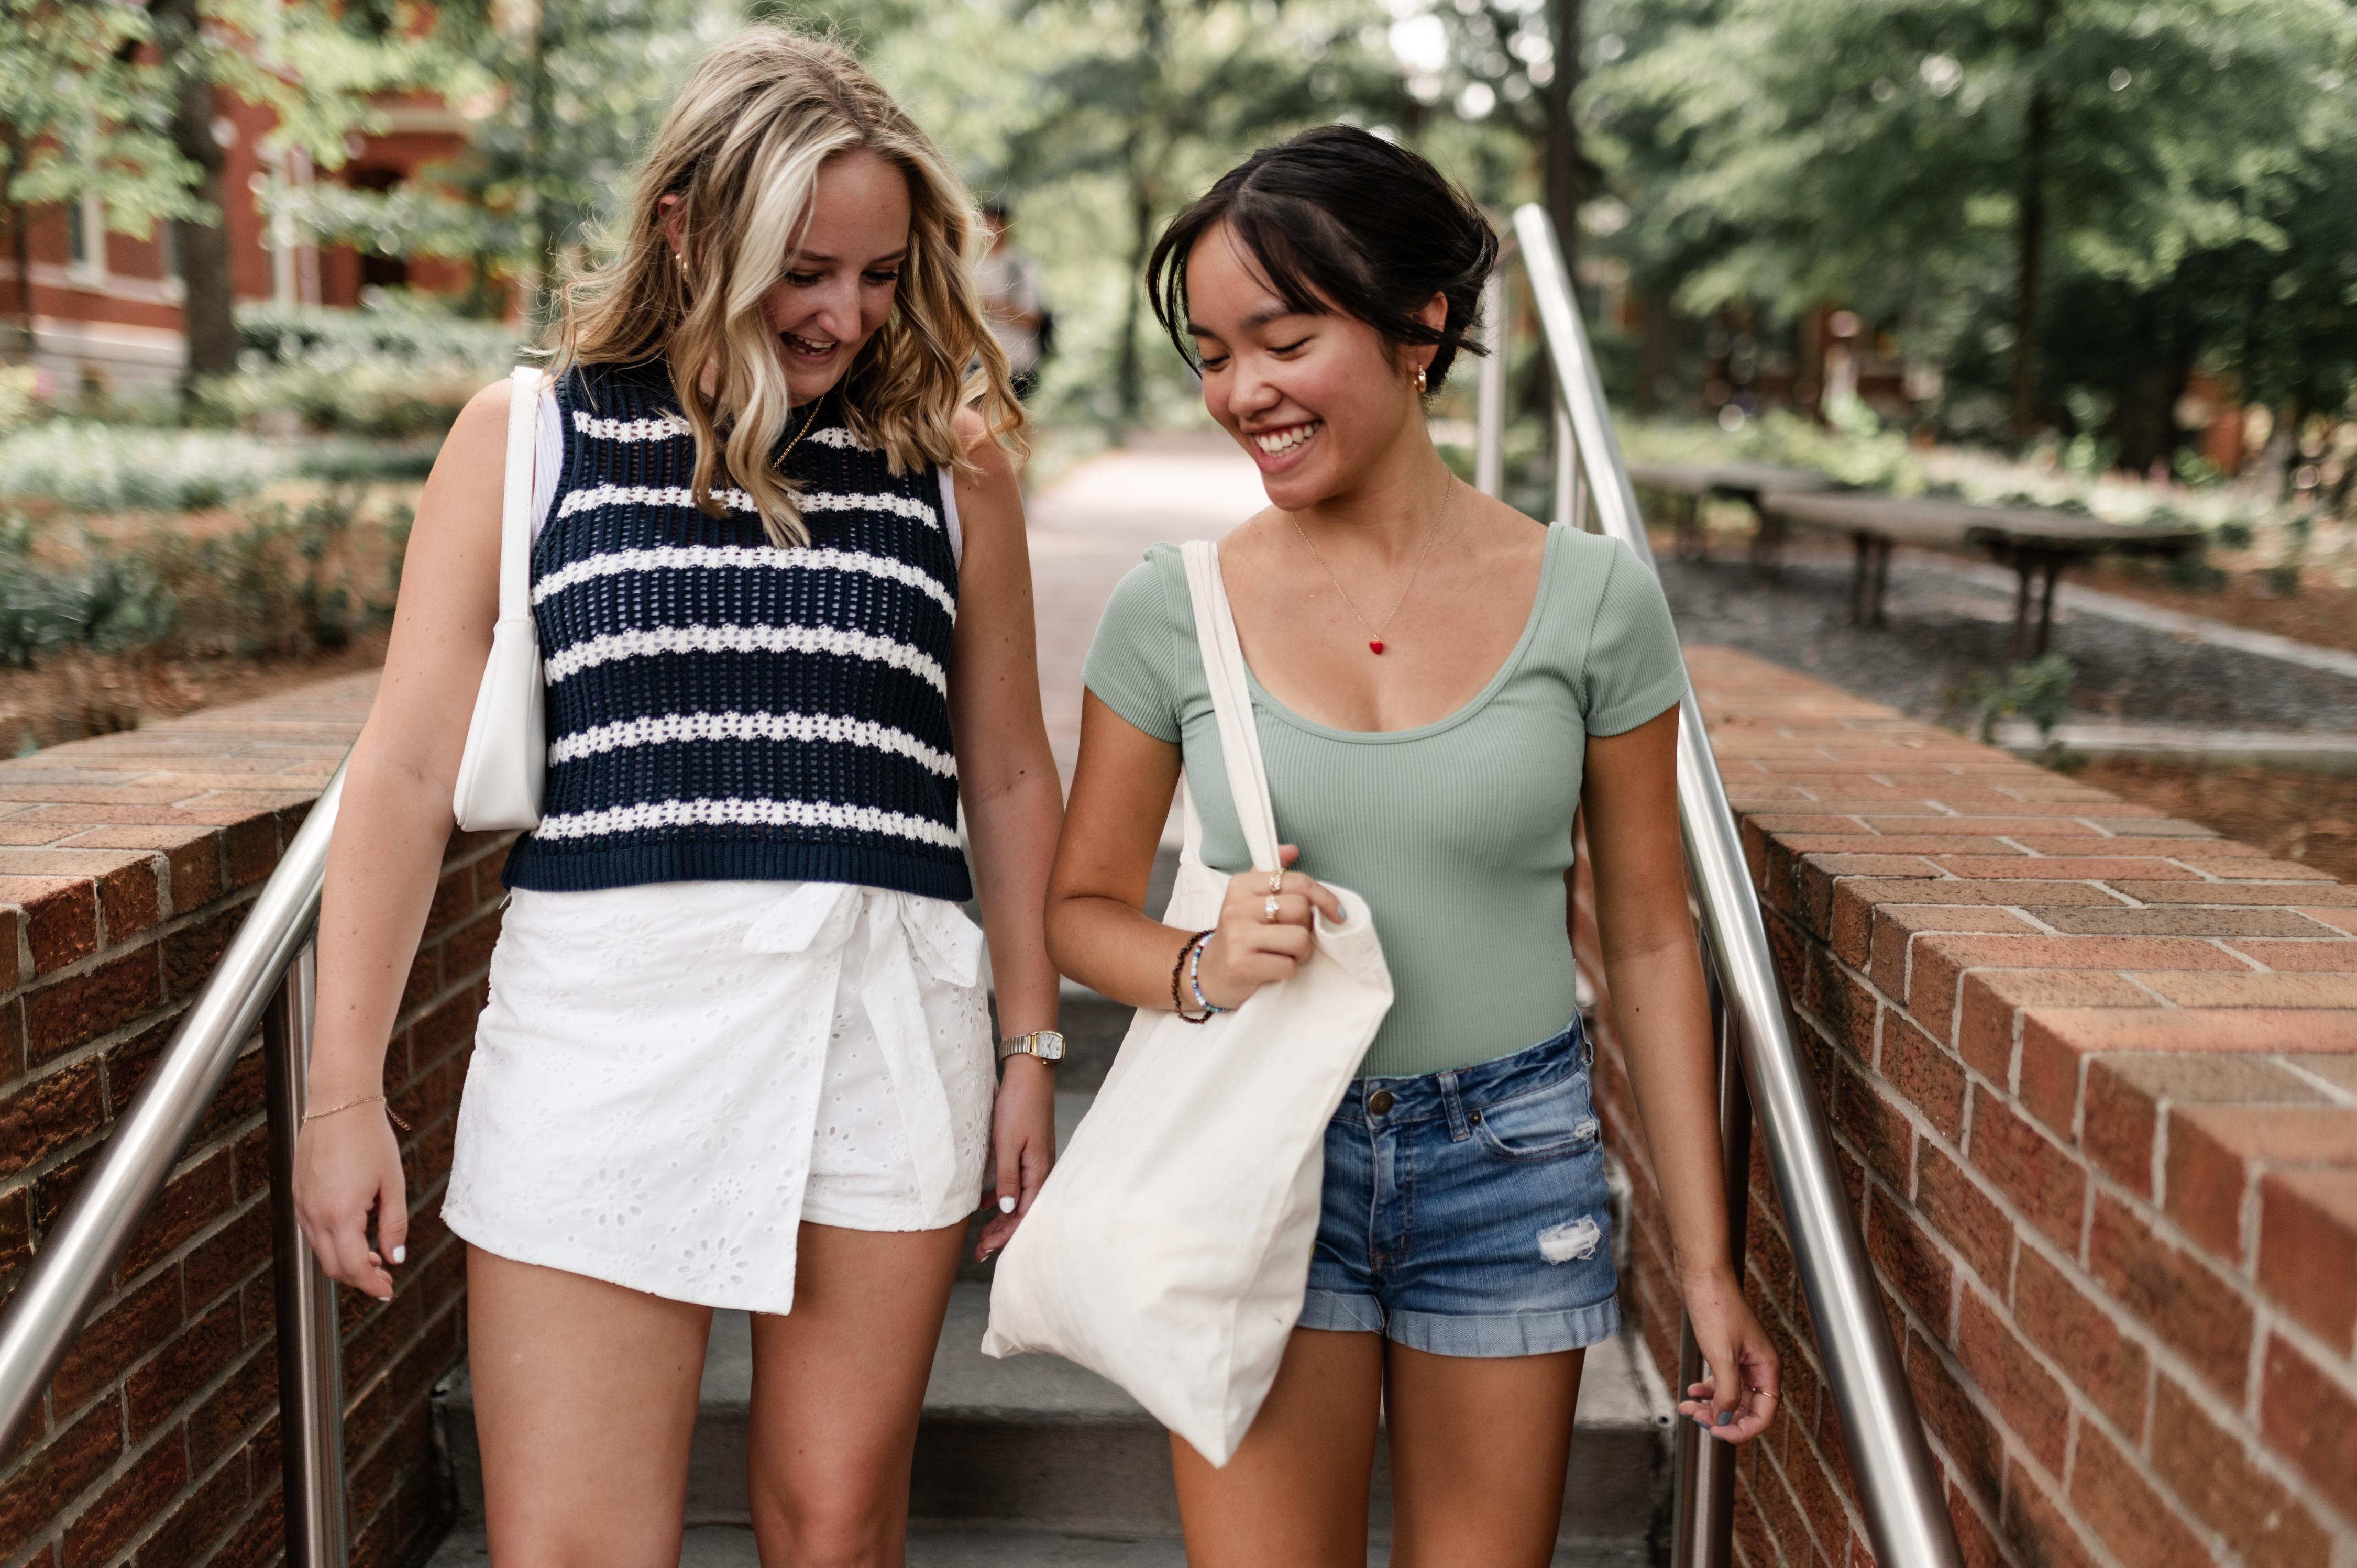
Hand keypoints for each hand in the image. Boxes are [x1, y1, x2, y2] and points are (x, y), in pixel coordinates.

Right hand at [293, 1103, 408, 1300]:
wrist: (340, 1103)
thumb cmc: (369, 1138)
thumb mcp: (392, 1183)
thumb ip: (394, 1224)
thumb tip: (395, 1257)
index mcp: (340, 1214)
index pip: (353, 1267)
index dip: (371, 1284)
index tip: (386, 1291)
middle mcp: (314, 1213)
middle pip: (332, 1266)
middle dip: (358, 1278)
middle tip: (383, 1278)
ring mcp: (302, 1204)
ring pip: (319, 1250)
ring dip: (343, 1261)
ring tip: (373, 1258)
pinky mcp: (297, 1193)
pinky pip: (310, 1230)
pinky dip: (330, 1241)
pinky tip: (352, 1234)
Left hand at [975, 1054, 1054, 1260]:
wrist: (1028, 1074)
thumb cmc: (1018, 1106)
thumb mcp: (1007, 1144)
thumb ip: (1007, 1179)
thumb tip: (1006, 1210)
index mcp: (1039, 1171)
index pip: (1024, 1215)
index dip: (1005, 1235)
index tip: (986, 1249)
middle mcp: (1040, 1170)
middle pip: (1022, 1211)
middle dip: (1001, 1233)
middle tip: (980, 1252)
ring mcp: (1034, 1161)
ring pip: (1017, 1199)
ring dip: (1000, 1219)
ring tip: (982, 1235)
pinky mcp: (1026, 1152)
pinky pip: (1015, 1183)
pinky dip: (999, 1197)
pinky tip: (985, 1204)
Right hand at [1194, 846, 1343, 1011]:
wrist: (1212, 973)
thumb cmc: (1241, 934)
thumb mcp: (1251, 899)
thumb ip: (1273, 874)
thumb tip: (1292, 850)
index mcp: (1242, 885)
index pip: (1298, 882)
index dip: (1324, 898)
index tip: (1336, 912)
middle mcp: (1237, 907)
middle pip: (1301, 910)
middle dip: (1305, 928)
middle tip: (1291, 937)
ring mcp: (1238, 936)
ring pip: (1299, 938)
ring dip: (1300, 952)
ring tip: (1283, 953)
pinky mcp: (1242, 964)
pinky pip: (1287, 965)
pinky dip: (1287, 970)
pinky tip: (1272, 968)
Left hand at [1673, 1265, 1778, 1442]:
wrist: (1703, 1277)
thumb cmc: (1717, 1307)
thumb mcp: (1722, 1356)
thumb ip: (1726, 1392)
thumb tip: (1724, 1420)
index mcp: (1768, 1369)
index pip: (1764, 1415)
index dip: (1742, 1429)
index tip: (1717, 1432)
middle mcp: (1759, 1367)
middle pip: (1746, 1409)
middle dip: (1721, 1418)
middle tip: (1696, 1419)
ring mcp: (1743, 1360)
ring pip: (1731, 1396)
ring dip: (1710, 1406)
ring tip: (1688, 1408)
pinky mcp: (1727, 1352)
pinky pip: (1721, 1382)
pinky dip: (1707, 1390)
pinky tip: (1692, 1391)